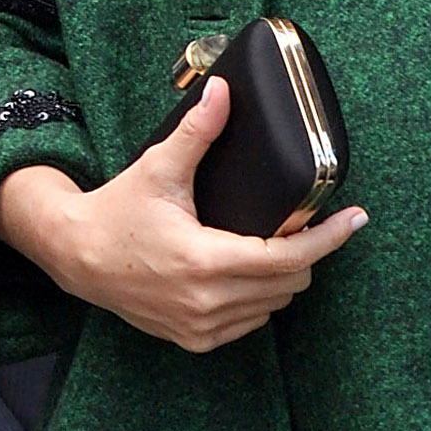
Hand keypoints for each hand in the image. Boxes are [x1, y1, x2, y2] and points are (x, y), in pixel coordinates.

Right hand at [0, 75, 365, 354]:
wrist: (75, 256)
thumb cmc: (117, 210)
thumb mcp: (159, 168)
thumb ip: (197, 132)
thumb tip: (222, 90)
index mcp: (204, 260)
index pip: (290, 258)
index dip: (329, 238)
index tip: (356, 218)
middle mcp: (206, 301)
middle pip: (291, 282)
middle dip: (306, 252)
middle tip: (303, 224)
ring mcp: (200, 326)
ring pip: (274, 305)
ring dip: (284, 278)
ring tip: (276, 247)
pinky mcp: (193, 340)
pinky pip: (250, 324)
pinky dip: (259, 300)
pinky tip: (250, 275)